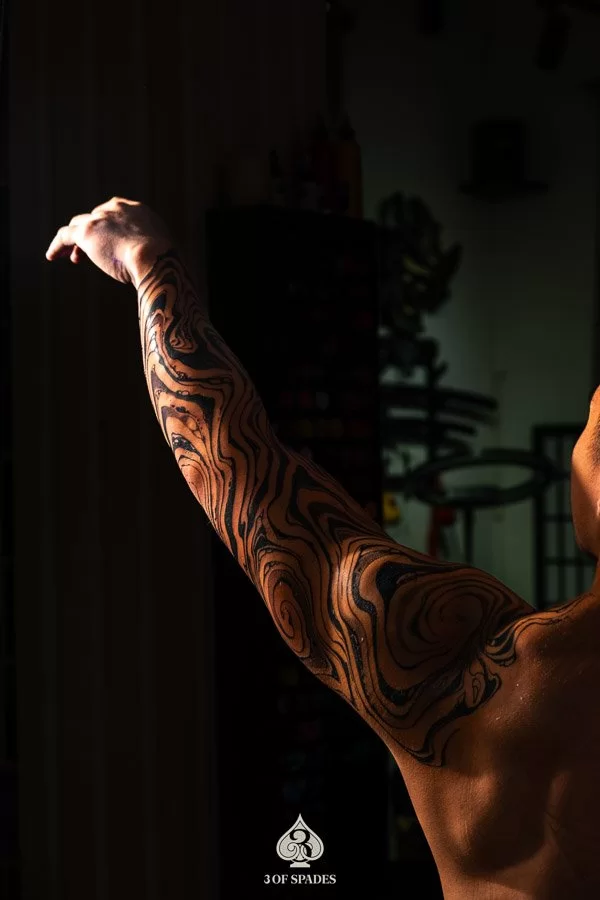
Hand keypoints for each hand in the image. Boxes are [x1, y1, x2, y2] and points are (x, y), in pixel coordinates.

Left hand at [45, 196, 174, 287]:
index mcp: (137, 210)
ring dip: (75, 241)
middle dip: (93, 234)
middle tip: (89, 254)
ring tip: (72, 258)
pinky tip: (52, 256)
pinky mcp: (86, 232)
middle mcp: (116, 208)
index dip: (109, 229)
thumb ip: (150, 250)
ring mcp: (100, 218)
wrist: (155, 259)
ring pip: (79, 226)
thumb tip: (152, 263)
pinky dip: (57, 245)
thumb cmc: (162, 262)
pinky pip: (65, 236)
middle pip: (96, 219)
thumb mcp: (160, 251)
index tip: (109, 243)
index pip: (115, 214)